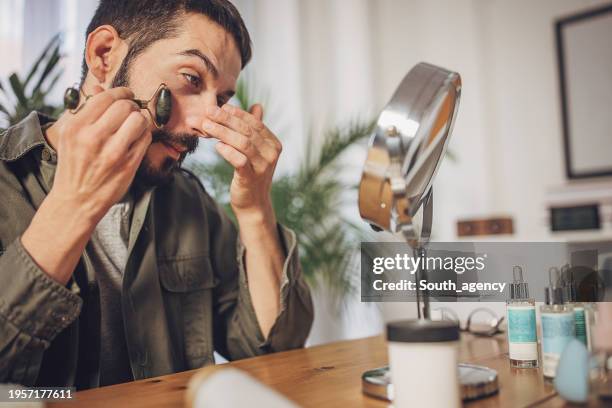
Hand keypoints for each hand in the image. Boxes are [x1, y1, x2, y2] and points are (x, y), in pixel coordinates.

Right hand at [48, 86, 151, 222]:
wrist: (77, 199)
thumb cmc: (75, 164)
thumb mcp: (71, 135)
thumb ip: (86, 110)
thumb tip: (101, 87)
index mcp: (76, 127)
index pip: (106, 97)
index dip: (121, 92)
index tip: (126, 95)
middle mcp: (93, 138)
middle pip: (126, 106)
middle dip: (132, 106)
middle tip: (131, 111)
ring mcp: (113, 153)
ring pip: (139, 120)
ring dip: (140, 120)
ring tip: (134, 125)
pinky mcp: (128, 165)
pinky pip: (146, 138)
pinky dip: (144, 135)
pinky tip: (136, 140)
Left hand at [202, 103, 280, 220]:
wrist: (253, 203)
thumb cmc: (252, 173)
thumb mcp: (256, 150)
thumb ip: (256, 129)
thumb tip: (257, 105)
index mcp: (273, 144)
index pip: (254, 123)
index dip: (237, 113)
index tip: (220, 107)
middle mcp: (271, 154)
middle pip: (247, 131)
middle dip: (226, 119)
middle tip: (209, 112)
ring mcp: (262, 167)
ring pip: (242, 143)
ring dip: (222, 132)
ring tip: (206, 126)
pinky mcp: (251, 178)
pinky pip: (239, 161)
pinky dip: (227, 151)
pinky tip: (217, 146)